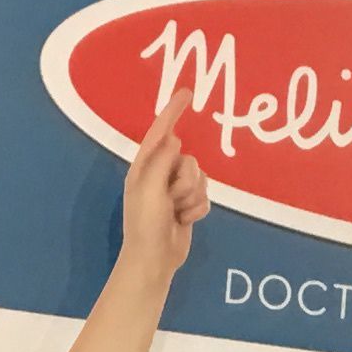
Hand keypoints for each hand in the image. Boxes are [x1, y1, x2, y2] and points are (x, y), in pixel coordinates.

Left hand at [119, 97, 209, 282]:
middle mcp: (160, 174)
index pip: (162, 131)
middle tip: (171, 201)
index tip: (188, 92)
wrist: (154, 260)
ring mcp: (175, 190)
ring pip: (201, 178)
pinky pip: (206, 196)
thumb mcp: (150, 188)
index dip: (174, 111)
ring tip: (176, 213)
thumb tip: (175, 140)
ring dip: (192, 197)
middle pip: (190, 160)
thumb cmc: (146, 224)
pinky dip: (198, 209)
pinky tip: (184, 221)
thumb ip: (163, 161)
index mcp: (145, 166)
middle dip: (186, 182)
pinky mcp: (189, 205)